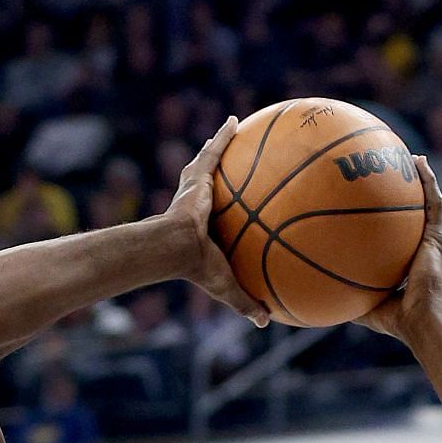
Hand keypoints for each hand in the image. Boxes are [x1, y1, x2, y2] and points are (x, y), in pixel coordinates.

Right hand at [164, 116, 269, 326]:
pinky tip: (235, 120)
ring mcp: (197, 188)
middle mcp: (198, 204)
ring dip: (219, 147)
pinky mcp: (198, 177)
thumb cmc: (198, 268)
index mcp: (204, 228)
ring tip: (231, 131)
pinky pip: (215, 151)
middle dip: (218, 172)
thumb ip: (246, 302)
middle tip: (231, 163)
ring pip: (210, 162)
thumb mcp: (228, 287)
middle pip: (210, 183)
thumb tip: (265, 322)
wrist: (176, 248)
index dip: (225, 210)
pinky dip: (224, 135)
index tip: (235, 206)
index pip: (218, 216)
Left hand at [355, 154, 441, 340]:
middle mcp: (424, 247)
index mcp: (410, 261)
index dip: (392, 218)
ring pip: (429, 202)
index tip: (378, 203)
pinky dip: (429, 182)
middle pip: (415, 212)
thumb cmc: (394, 320)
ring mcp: (434, 241)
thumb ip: (344, 296)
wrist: (420, 322)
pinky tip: (420, 163)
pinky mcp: (439, 238)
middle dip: (407, 191)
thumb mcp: (363, 304)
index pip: (400, 234)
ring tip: (411, 157)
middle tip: (393, 170)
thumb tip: (315, 293)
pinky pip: (435, 203)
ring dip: (422, 180)